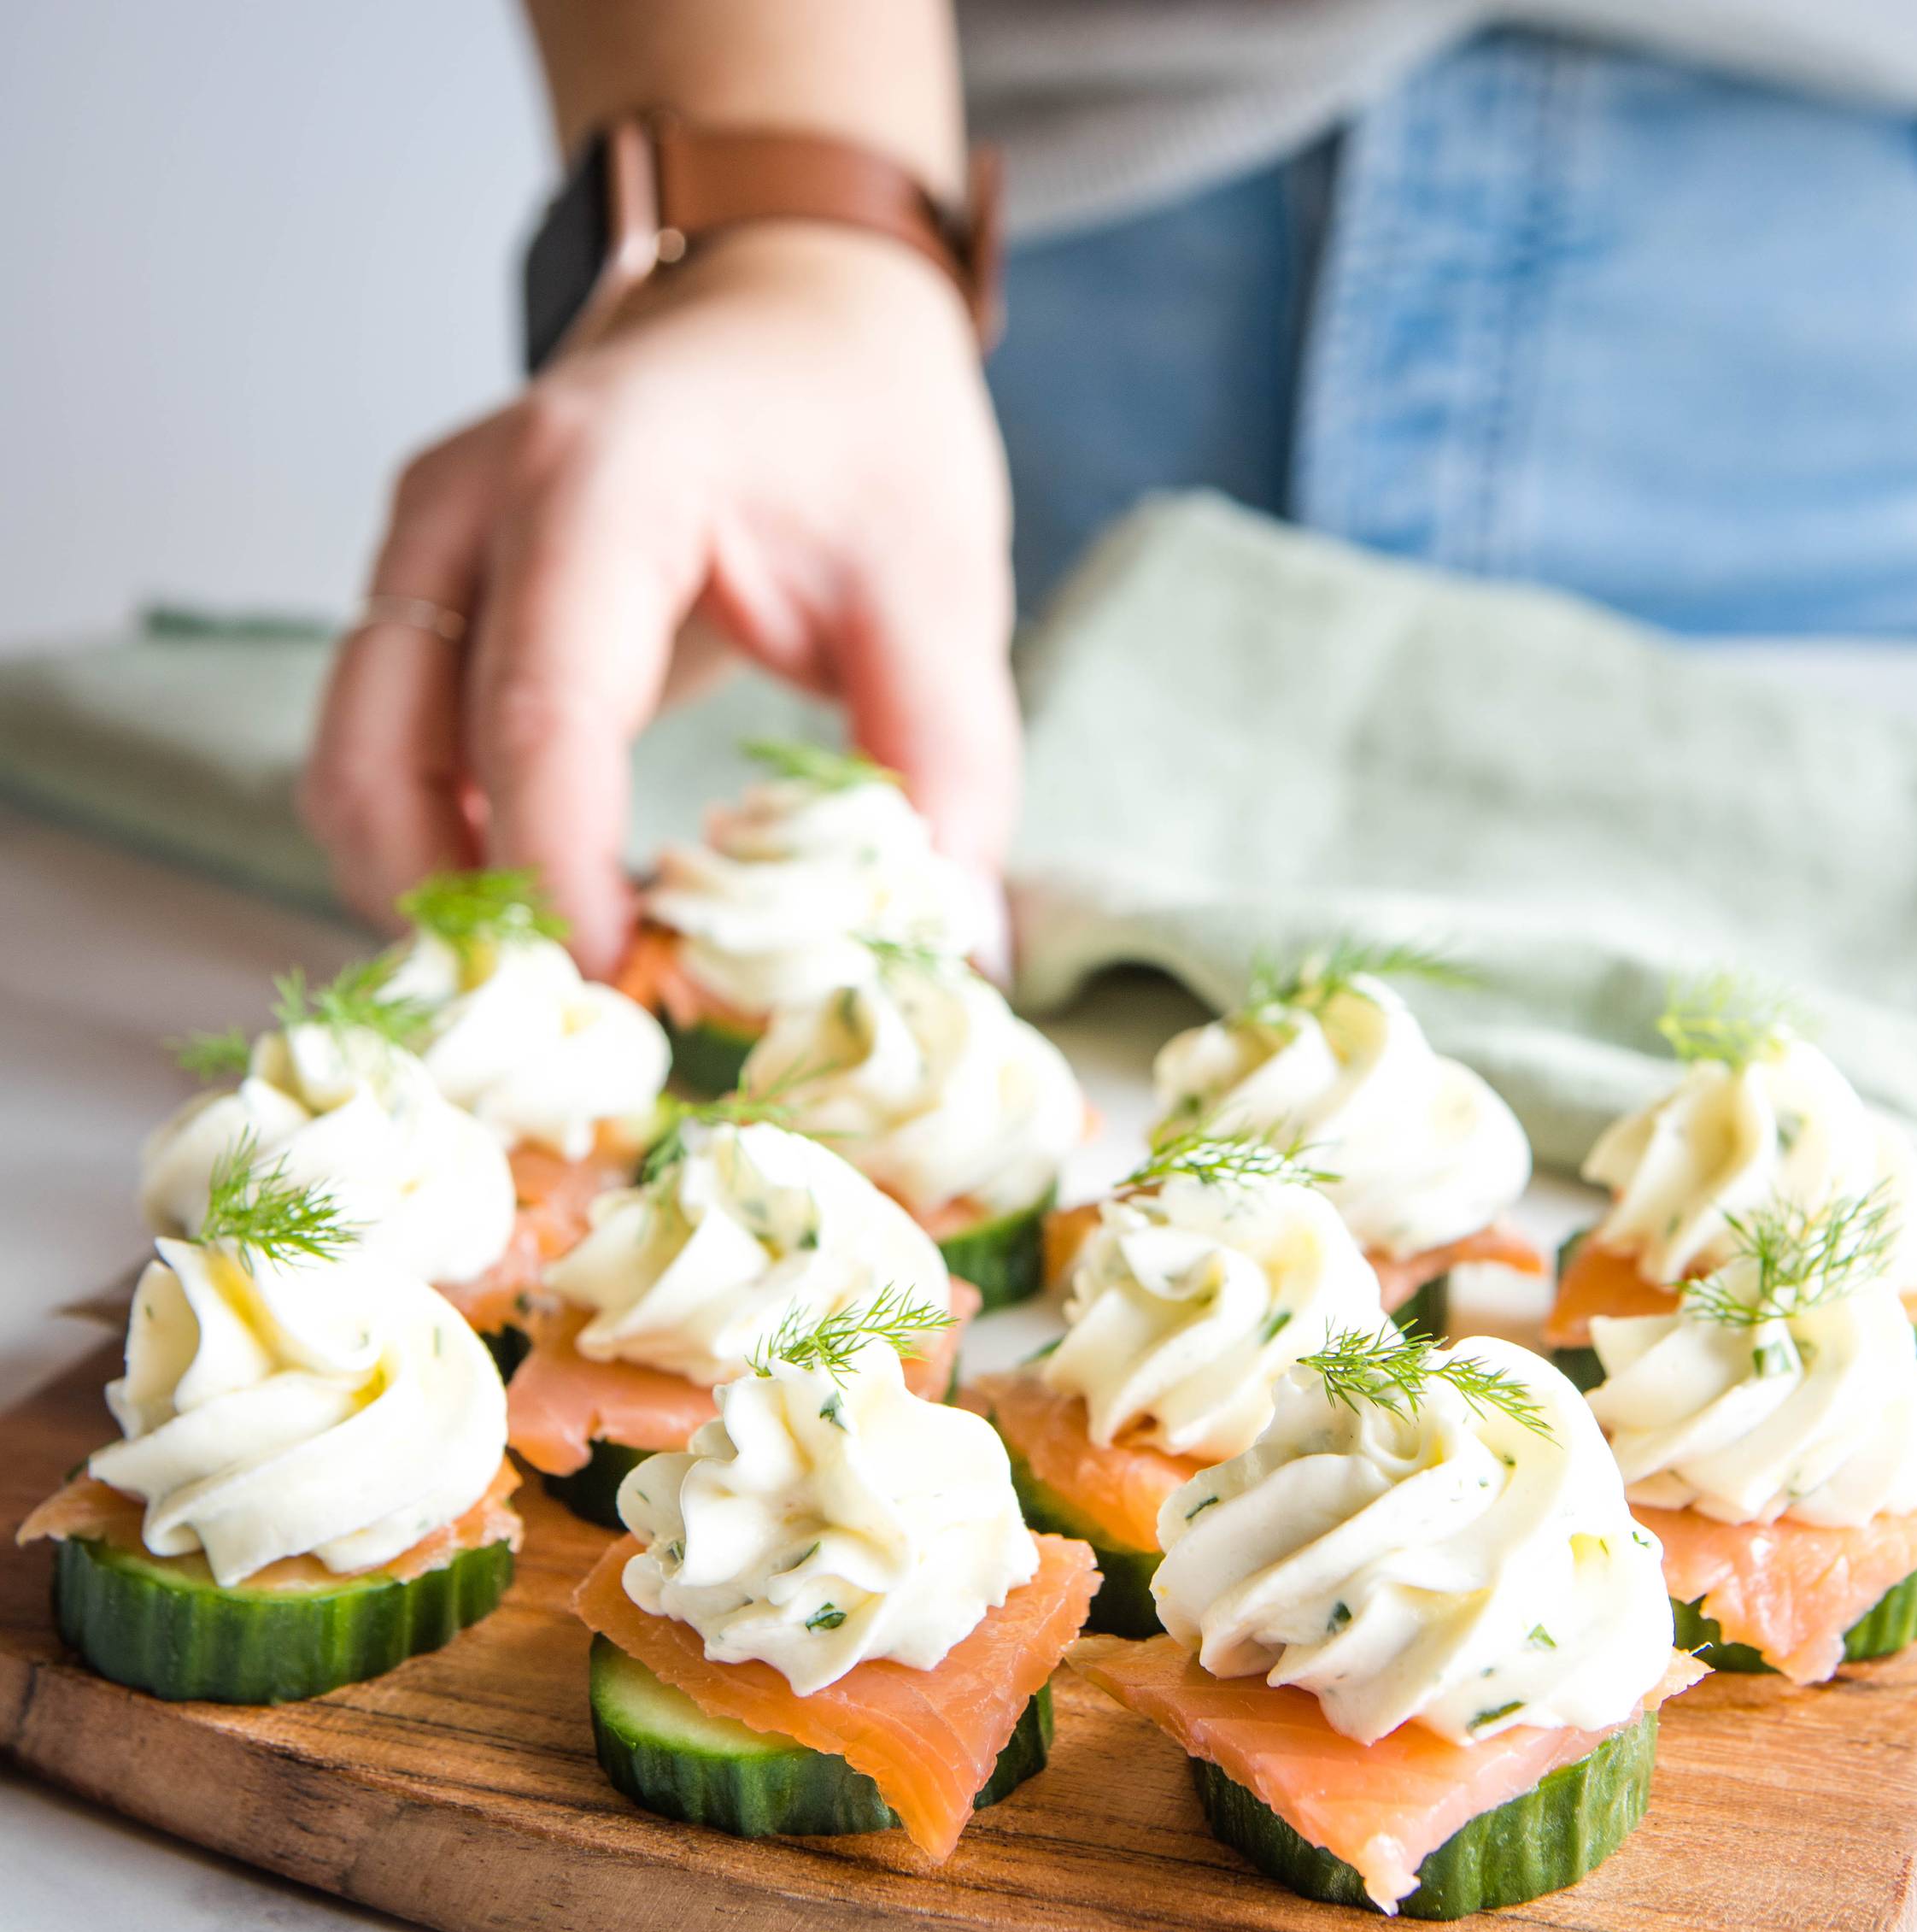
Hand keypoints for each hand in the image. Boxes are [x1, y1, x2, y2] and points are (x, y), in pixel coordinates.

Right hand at [301, 224, 1017, 971]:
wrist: (791, 311)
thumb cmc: (864, 431)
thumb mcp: (939, 586)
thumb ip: (946, 765)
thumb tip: (951, 950)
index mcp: (602, 480)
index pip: (536, 713)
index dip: (561, 876)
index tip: (626, 993)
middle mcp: (474, 505)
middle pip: (386, 756)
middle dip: (470, 913)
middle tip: (585, 1024)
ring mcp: (427, 542)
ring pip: (355, 767)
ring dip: (431, 893)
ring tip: (564, 981)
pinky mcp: (426, 586)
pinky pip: (383, 747)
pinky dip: (437, 845)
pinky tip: (543, 905)